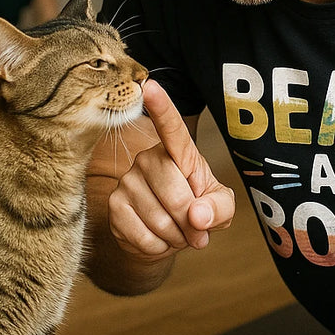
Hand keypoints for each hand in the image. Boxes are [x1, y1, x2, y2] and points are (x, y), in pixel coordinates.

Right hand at [108, 79, 234, 260]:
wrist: (167, 234)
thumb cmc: (198, 208)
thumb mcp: (221, 207)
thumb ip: (219, 208)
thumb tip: (198, 216)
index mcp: (179, 151)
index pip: (171, 127)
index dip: (161, 107)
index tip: (150, 86)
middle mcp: (148, 159)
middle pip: (176, 196)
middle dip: (191, 223)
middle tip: (196, 231)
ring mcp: (127, 181)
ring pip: (160, 220)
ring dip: (176, 238)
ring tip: (177, 233)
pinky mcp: (113, 206)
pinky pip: (142, 236)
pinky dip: (158, 248)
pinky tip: (159, 239)